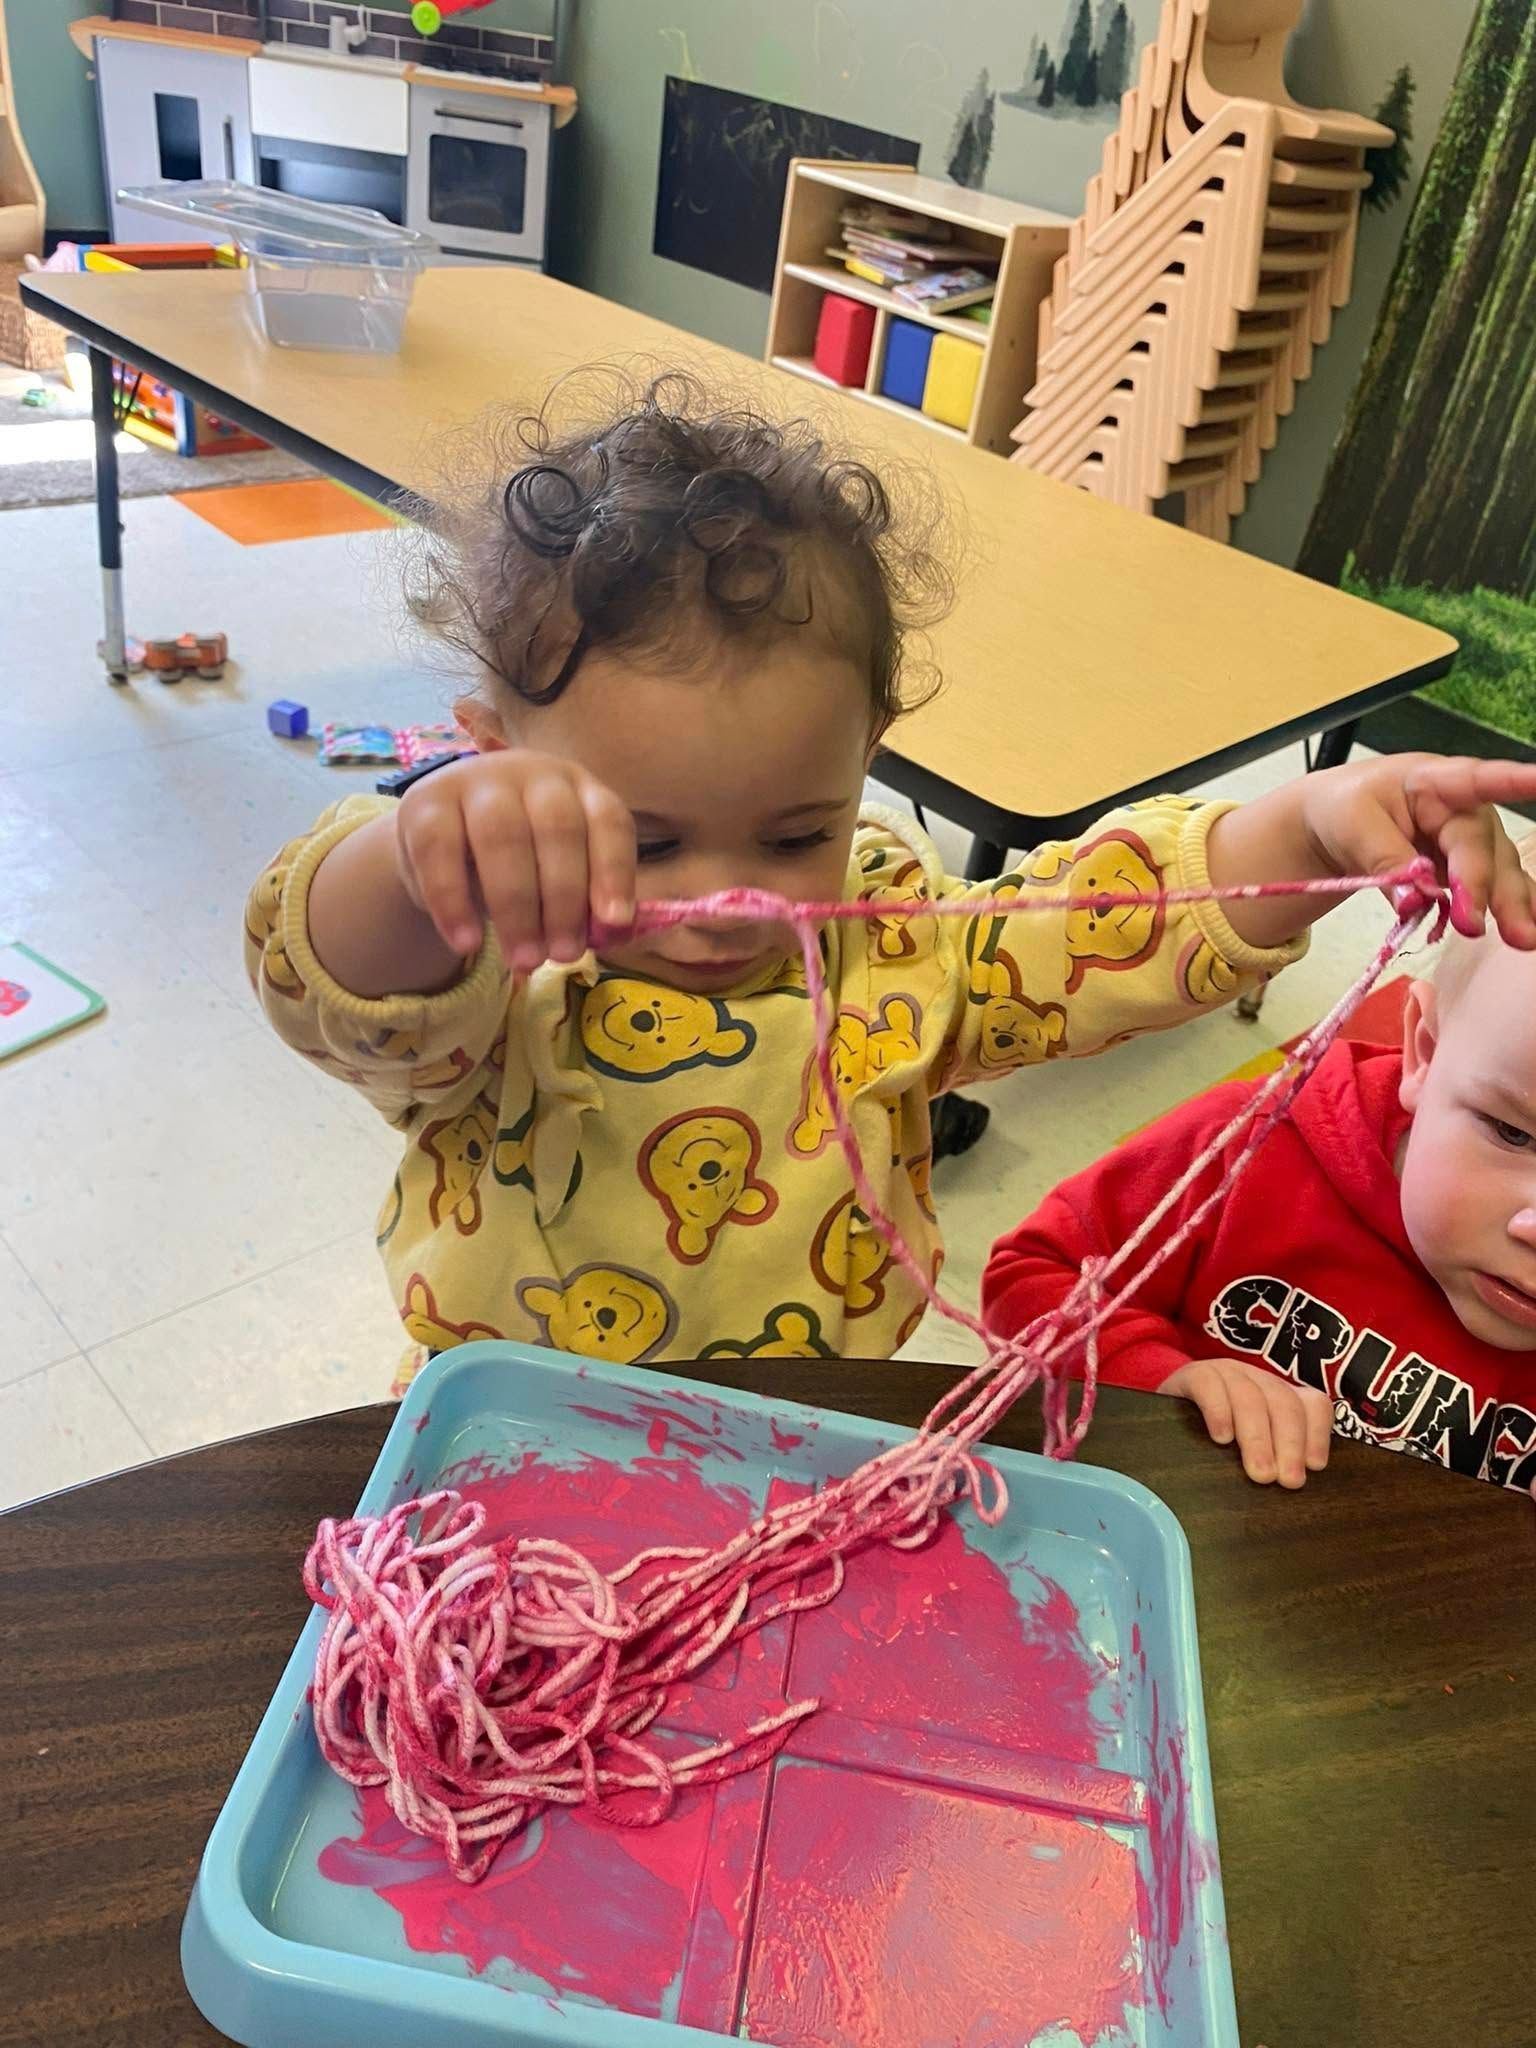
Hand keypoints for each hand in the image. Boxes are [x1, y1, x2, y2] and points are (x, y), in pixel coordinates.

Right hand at [394, 751, 634, 970]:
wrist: (439, 844)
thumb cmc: (516, 862)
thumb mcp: (555, 877)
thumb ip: (586, 904)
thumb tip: (612, 933)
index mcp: (577, 787)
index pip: (607, 820)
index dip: (614, 870)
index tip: (614, 921)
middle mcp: (530, 772)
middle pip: (556, 828)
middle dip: (564, 899)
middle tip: (563, 956)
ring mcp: (474, 779)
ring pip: (501, 836)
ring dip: (516, 907)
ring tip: (524, 960)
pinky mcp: (424, 802)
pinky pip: (438, 852)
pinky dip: (453, 903)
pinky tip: (467, 943)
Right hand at [1158, 1357, 1331, 1486]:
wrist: (1160, 1418)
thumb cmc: (1214, 1443)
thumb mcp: (1250, 1452)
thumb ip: (1275, 1461)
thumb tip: (1297, 1489)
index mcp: (1280, 1397)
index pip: (1312, 1404)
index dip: (1318, 1434)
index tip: (1314, 1467)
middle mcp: (1258, 1380)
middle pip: (1284, 1403)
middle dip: (1289, 1443)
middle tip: (1287, 1481)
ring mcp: (1226, 1373)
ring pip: (1250, 1396)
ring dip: (1258, 1437)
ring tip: (1259, 1472)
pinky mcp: (1193, 1375)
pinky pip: (1210, 1386)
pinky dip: (1219, 1412)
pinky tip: (1221, 1439)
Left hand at [1208, 754, 1535, 950]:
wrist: (1331, 826)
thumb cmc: (1344, 809)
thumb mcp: (1351, 824)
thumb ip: (1384, 859)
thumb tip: (1415, 902)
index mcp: (1432, 782)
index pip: (1474, 779)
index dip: (1512, 780)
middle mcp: (1462, 809)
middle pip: (1481, 844)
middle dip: (1480, 885)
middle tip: (1472, 925)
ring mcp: (1468, 842)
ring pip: (1498, 871)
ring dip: (1509, 904)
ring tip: (1521, 938)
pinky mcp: (1466, 872)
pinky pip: (1493, 890)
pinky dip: (1510, 910)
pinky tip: (1527, 930)